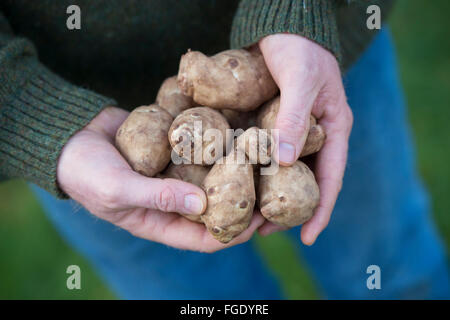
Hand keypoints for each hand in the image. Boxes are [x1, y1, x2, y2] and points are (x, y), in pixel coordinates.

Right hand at [57, 106, 263, 251]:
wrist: (70, 136)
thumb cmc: (86, 171)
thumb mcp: (117, 189)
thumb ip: (158, 196)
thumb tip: (203, 203)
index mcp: (161, 222)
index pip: (205, 237)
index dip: (234, 233)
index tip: (260, 221)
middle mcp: (174, 200)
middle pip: (217, 206)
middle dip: (243, 200)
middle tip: (271, 187)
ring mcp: (176, 173)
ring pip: (213, 176)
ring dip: (235, 170)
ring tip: (262, 157)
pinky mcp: (176, 150)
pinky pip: (201, 150)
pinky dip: (217, 144)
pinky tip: (238, 131)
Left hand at [258, 34, 352, 244]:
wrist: (282, 28)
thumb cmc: (299, 49)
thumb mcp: (301, 81)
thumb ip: (295, 118)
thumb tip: (286, 160)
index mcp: (333, 130)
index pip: (331, 178)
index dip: (321, 210)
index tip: (308, 238)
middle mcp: (313, 136)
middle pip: (303, 182)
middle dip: (287, 209)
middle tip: (263, 232)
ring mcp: (291, 132)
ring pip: (281, 172)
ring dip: (266, 194)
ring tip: (246, 216)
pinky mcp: (271, 125)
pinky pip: (263, 154)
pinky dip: (253, 171)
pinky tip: (236, 183)